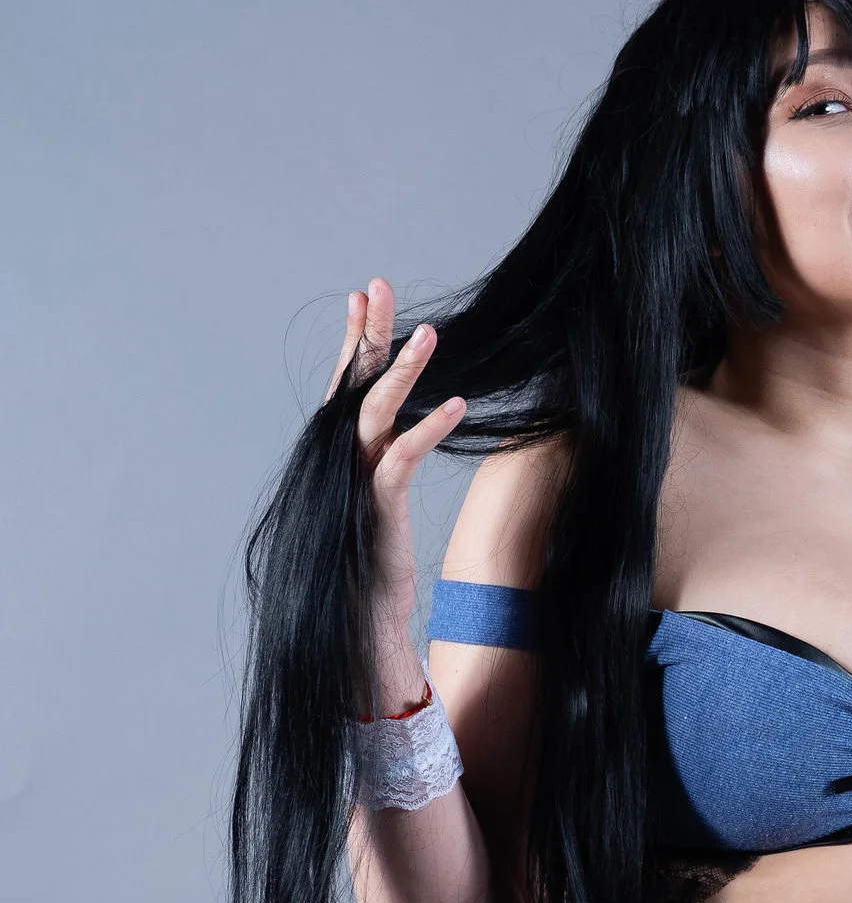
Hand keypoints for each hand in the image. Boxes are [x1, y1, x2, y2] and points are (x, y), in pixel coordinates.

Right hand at [328, 277, 466, 628]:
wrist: (360, 618)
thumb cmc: (371, 559)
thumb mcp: (379, 499)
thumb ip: (382, 459)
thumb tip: (397, 429)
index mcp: (345, 451)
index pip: (349, 383)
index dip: (357, 339)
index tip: (365, 295)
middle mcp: (344, 458)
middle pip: (354, 383)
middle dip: (369, 333)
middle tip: (379, 285)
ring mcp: (357, 480)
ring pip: (375, 412)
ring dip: (403, 370)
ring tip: (432, 333)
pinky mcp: (377, 507)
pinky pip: (400, 459)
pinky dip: (426, 429)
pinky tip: (456, 404)